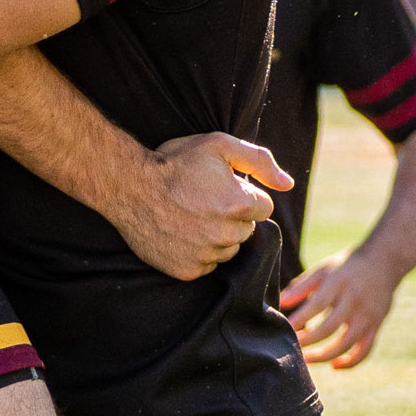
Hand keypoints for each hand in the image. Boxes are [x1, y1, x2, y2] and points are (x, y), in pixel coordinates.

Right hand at [104, 133, 291, 281]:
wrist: (127, 185)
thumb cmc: (174, 162)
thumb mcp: (217, 145)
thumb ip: (259, 161)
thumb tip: (288, 184)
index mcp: (240, 204)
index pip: (263, 207)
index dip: (243, 193)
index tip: (219, 187)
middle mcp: (226, 234)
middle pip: (246, 230)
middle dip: (232, 216)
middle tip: (202, 200)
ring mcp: (205, 255)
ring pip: (228, 249)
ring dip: (216, 236)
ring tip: (189, 216)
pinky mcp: (187, 270)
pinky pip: (206, 264)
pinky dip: (197, 252)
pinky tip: (180, 232)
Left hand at [280, 247, 397, 367]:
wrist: (383, 262)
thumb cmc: (345, 266)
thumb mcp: (323, 269)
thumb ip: (302, 286)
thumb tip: (281, 302)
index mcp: (338, 282)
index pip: (318, 304)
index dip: (302, 318)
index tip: (287, 328)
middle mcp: (354, 300)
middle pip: (330, 327)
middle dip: (309, 340)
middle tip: (292, 346)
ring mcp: (367, 315)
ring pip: (346, 343)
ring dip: (325, 355)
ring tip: (307, 359)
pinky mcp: (377, 325)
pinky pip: (365, 350)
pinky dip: (351, 362)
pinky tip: (334, 365)